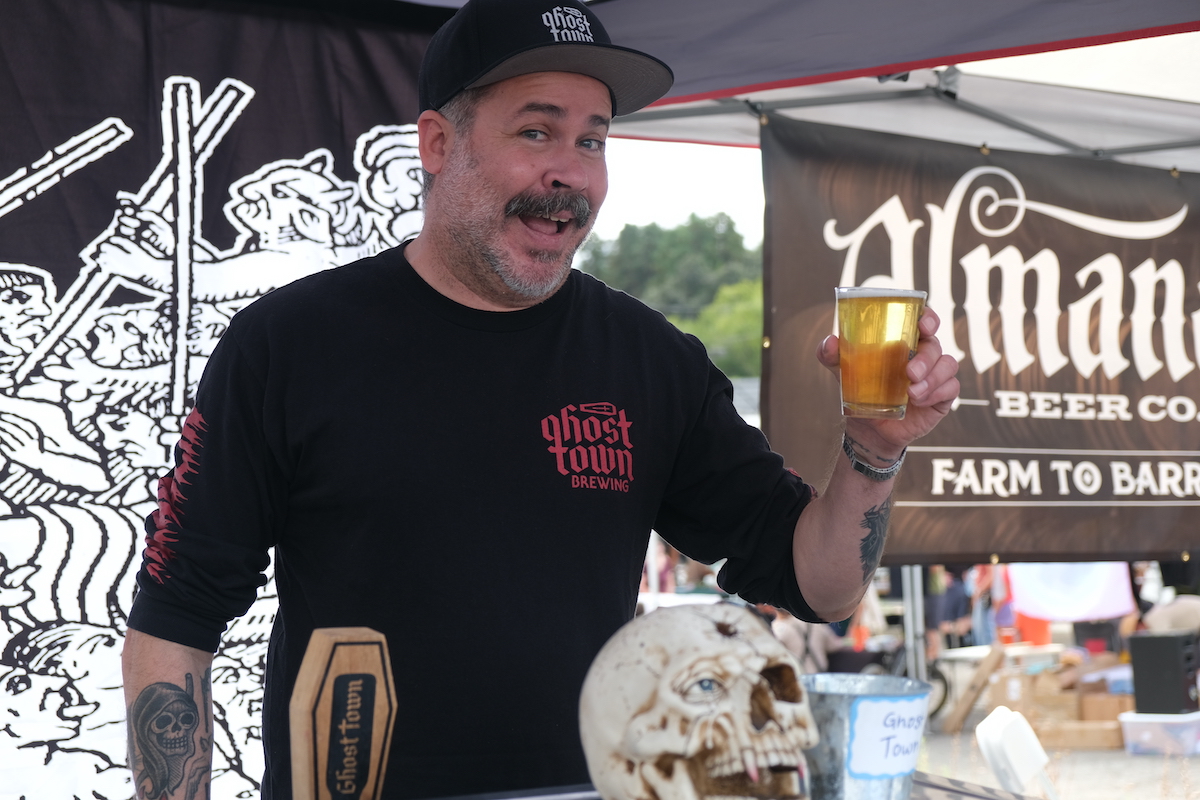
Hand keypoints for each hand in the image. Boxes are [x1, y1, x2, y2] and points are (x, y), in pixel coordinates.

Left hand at [817, 306, 959, 456]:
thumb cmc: (860, 391)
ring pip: (947, 365)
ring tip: (912, 393)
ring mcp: (934, 374)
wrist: (868, 428)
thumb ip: (831, 355)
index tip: (923, 324)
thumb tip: (830, 342)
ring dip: (932, 378)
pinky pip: (951, 388)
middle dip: (926, 357)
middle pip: (934, 345)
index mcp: (903, 341)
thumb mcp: (841, 371)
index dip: (928, 318)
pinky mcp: (942, 395)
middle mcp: (922, 354)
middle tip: (909, 372)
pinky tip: (919, 401)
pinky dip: (936, 393)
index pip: (923, 321)